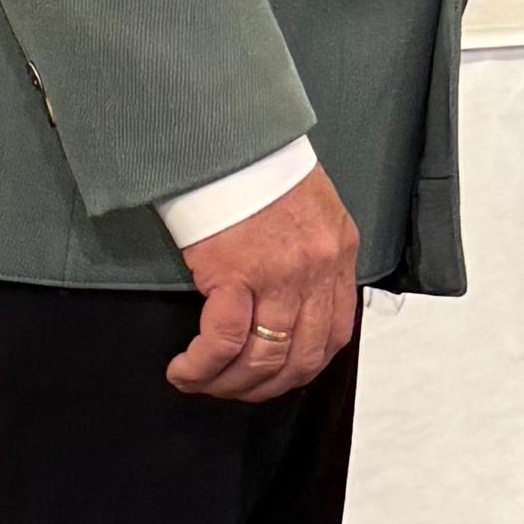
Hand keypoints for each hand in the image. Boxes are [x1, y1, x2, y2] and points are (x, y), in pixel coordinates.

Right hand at [170, 163, 361, 399]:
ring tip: (200, 382)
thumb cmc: (256, 165)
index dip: (304, 366)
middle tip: (231, 389)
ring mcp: (280, 274)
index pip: (337, 333)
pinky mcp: (236, 272)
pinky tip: (184, 369)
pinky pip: (224, 341)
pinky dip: (202, 366)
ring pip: (263, 359)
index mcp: (338, 252)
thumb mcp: (308, 208)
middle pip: (301, 358)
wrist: (224, 134)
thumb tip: (290, 302)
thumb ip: (310, 255)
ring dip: (229, 384)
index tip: (275, 376)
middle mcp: (317, 269)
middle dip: (263, 387)